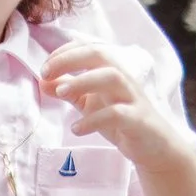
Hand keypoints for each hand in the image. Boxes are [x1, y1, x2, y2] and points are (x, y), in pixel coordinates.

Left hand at [41, 41, 195, 170]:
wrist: (153, 147)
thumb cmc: (120, 119)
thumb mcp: (89, 104)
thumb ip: (68, 91)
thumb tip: (42, 81)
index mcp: (110, 71)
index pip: (88, 48)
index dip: (64, 52)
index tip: (44, 67)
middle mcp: (122, 79)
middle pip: (100, 54)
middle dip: (71, 58)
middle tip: (46, 72)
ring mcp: (132, 98)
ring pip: (112, 77)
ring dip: (83, 81)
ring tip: (61, 93)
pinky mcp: (138, 120)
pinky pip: (118, 113)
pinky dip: (94, 119)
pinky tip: (77, 128)